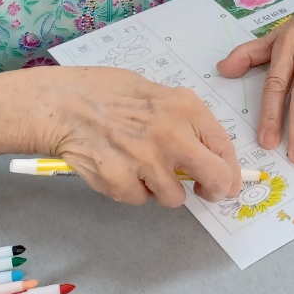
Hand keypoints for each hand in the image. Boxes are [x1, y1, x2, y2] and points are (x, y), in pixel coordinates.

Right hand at [38, 67, 240, 205]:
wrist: (62, 102)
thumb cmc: (107, 93)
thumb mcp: (156, 93)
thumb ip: (184, 121)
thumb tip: (207, 152)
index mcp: (186, 108)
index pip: (225, 148)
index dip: (231, 172)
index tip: (227, 183)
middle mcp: (172, 134)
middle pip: (215, 179)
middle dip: (213, 191)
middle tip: (203, 192)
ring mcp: (146, 160)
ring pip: (175, 198)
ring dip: (161, 190)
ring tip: (140, 167)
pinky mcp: (120, 181)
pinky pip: (140, 200)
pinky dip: (131, 190)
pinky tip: (116, 167)